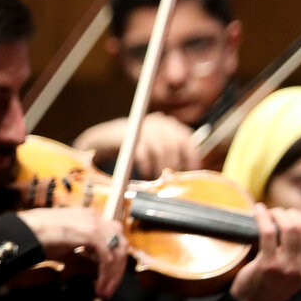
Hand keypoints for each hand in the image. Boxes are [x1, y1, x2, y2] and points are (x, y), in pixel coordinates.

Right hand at [14, 207, 127, 298]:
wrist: (26, 231)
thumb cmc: (38, 237)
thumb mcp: (65, 248)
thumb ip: (80, 256)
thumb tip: (91, 270)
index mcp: (89, 218)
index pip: (113, 239)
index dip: (113, 262)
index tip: (106, 280)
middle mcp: (95, 217)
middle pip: (121, 245)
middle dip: (117, 269)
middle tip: (108, 288)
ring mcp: (94, 223)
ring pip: (118, 252)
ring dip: (113, 274)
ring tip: (104, 290)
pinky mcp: (91, 233)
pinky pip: (108, 257)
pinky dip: (106, 274)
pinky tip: (98, 285)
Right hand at [74, 112, 199, 178]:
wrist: (106, 137)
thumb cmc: (136, 145)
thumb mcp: (155, 144)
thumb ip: (172, 151)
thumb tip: (192, 168)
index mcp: (167, 123)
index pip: (185, 137)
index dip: (192, 154)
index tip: (193, 169)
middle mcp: (157, 122)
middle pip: (173, 145)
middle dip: (173, 164)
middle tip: (170, 178)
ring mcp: (142, 126)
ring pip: (160, 150)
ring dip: (160, 167)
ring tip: (157, 178)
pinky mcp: (127, 135)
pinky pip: (143, 154)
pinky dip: (146, 166)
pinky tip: (145, 173)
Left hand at [229, 205, 300, 300]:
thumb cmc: (278, 278)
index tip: (293, 217)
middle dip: (290, 214)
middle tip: (278, 214)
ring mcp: (288, 267)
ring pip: (289, 227)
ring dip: (277, 213)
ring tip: (268, 213)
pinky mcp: (268, 264)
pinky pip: (268, 232)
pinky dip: (262, 217)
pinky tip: (258, 210)